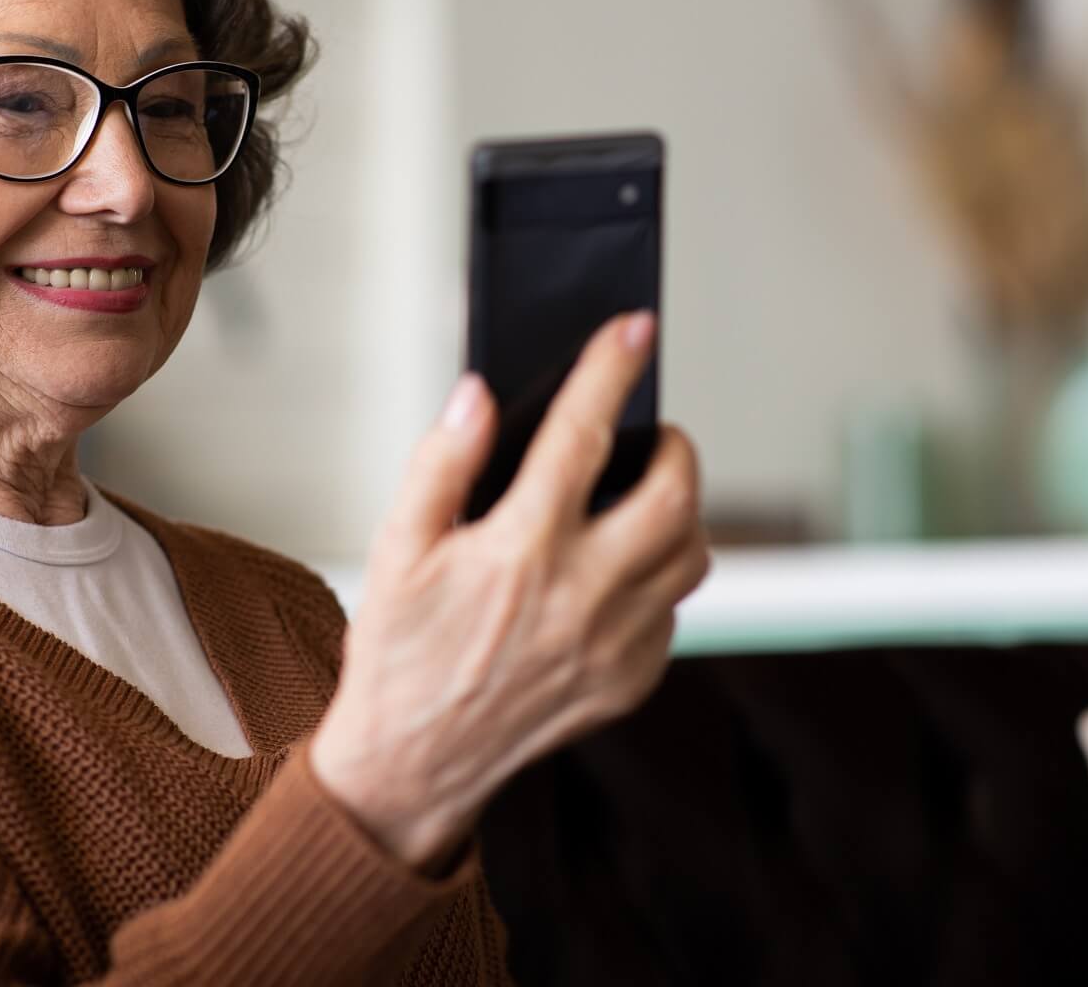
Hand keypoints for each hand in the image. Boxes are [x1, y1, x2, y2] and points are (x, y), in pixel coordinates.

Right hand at [310, 312, 709, 869]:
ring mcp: (615, 645)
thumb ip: (441, 463)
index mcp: (520, 550)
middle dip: (674, 448)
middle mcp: (581, 596)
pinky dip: (657, 577)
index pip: (582, 436)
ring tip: (640, 498)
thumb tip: (478, 395)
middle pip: (674, 497)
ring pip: (691, 555)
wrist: (413, 762)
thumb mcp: (396, 546)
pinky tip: (614, 571)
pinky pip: (672, 611)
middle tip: (649, 436)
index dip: (611, 369)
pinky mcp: (630, 681)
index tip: (634, 327)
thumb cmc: (398, 646)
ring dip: (677, 513)